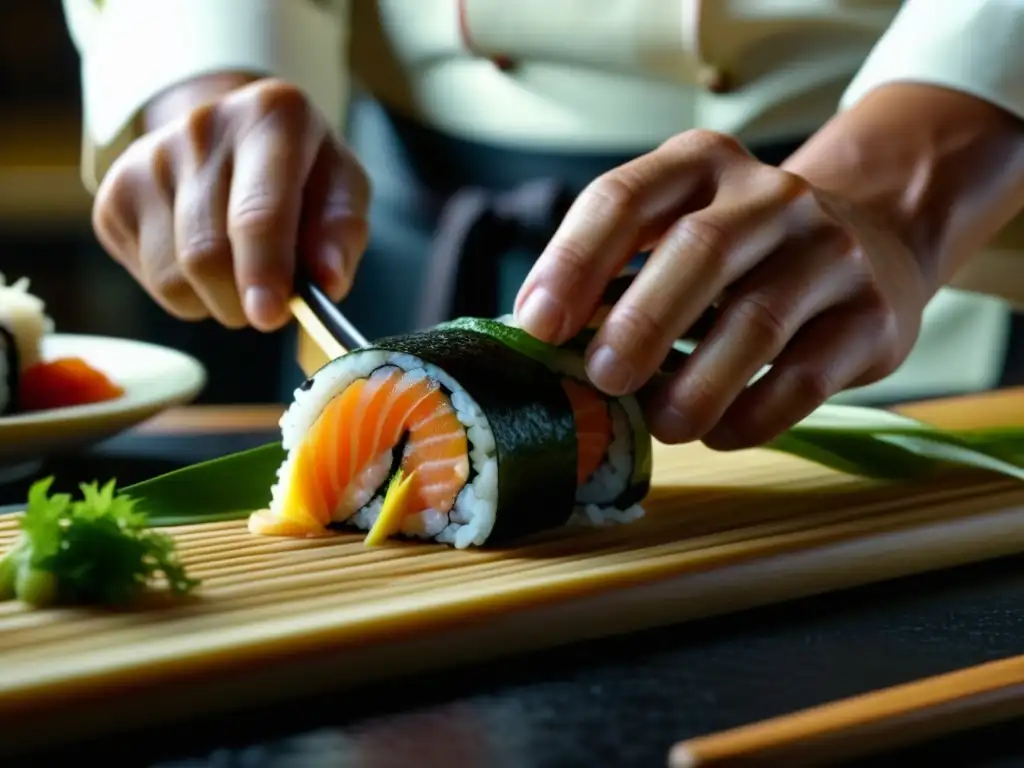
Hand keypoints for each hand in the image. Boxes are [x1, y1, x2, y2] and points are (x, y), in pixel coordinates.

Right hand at [93, 78, 370, 330]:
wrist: (235, 140)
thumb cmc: (302, 174)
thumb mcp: (342, 190)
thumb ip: (341, 235)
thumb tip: (326, 283)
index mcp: (271, 117)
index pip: (257, 210)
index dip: (263, 269)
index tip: (269, 315)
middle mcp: (200, 127)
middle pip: (206, 253)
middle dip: (242, 300)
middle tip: (270, 303)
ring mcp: (146, 159)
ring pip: (174, 277)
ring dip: (217, 301)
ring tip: (240, 271)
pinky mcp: (112, 198)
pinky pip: (152, 283)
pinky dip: (188, 294)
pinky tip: (206, 262)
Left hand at [513, 130, 929, 447]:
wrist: (874, 242)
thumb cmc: (741, 253)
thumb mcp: (680, 230)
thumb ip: (617, 275)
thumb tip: (540, 348)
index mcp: (701, 163)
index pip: (623, 197)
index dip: (573, 261)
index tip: (537, 326)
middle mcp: (771, 195)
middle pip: (697, 251)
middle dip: (640, 324)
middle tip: (602, 381)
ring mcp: (831, 251)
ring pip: (755, 322)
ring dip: (695, 386)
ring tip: (661, 425)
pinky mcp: (872, 316)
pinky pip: (804, 378)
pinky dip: (750, 416)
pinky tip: (718, 432)